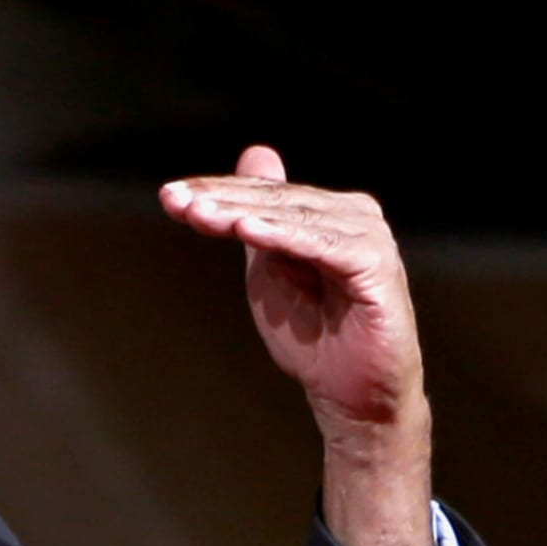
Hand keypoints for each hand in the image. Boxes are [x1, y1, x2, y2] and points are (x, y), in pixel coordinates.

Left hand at [159, 146, 434, 545]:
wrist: (350, 393)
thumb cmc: (311, 334)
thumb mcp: (270, 269)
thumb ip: (256, 219)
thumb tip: (255, 152)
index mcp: (325, 213)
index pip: (263, 194)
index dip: (216, 192)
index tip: (169, 196)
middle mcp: (352, 215)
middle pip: (276, 202)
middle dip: (223, 201)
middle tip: (179, 202)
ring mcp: (368, 239)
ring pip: (296, 218)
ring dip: (246, 214)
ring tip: (203, 214)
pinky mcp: (377, 268)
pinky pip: (325, 247)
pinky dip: (287, 238)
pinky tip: (249, 234)